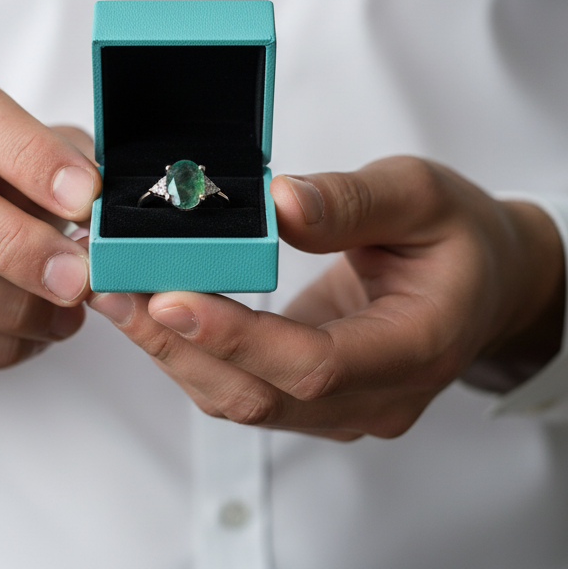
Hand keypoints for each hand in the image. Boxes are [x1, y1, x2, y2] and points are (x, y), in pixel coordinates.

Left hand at [88, 156, 563, 439]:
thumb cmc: (460, 235)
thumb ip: (353, 201)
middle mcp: (373, 395)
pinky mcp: (314, 394)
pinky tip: (154, 310)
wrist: (485, 278)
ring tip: (117, 296)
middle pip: (258, 394)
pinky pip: (242, 386)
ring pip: (240, 399)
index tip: (169, 295)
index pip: (312, 364)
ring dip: (172, 350)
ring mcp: (342, 404)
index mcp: (413, 346)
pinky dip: (192, 351)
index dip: (237, 336)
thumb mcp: (421, 195)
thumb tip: (279, 202)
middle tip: (115, 289)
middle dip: (177, 343)